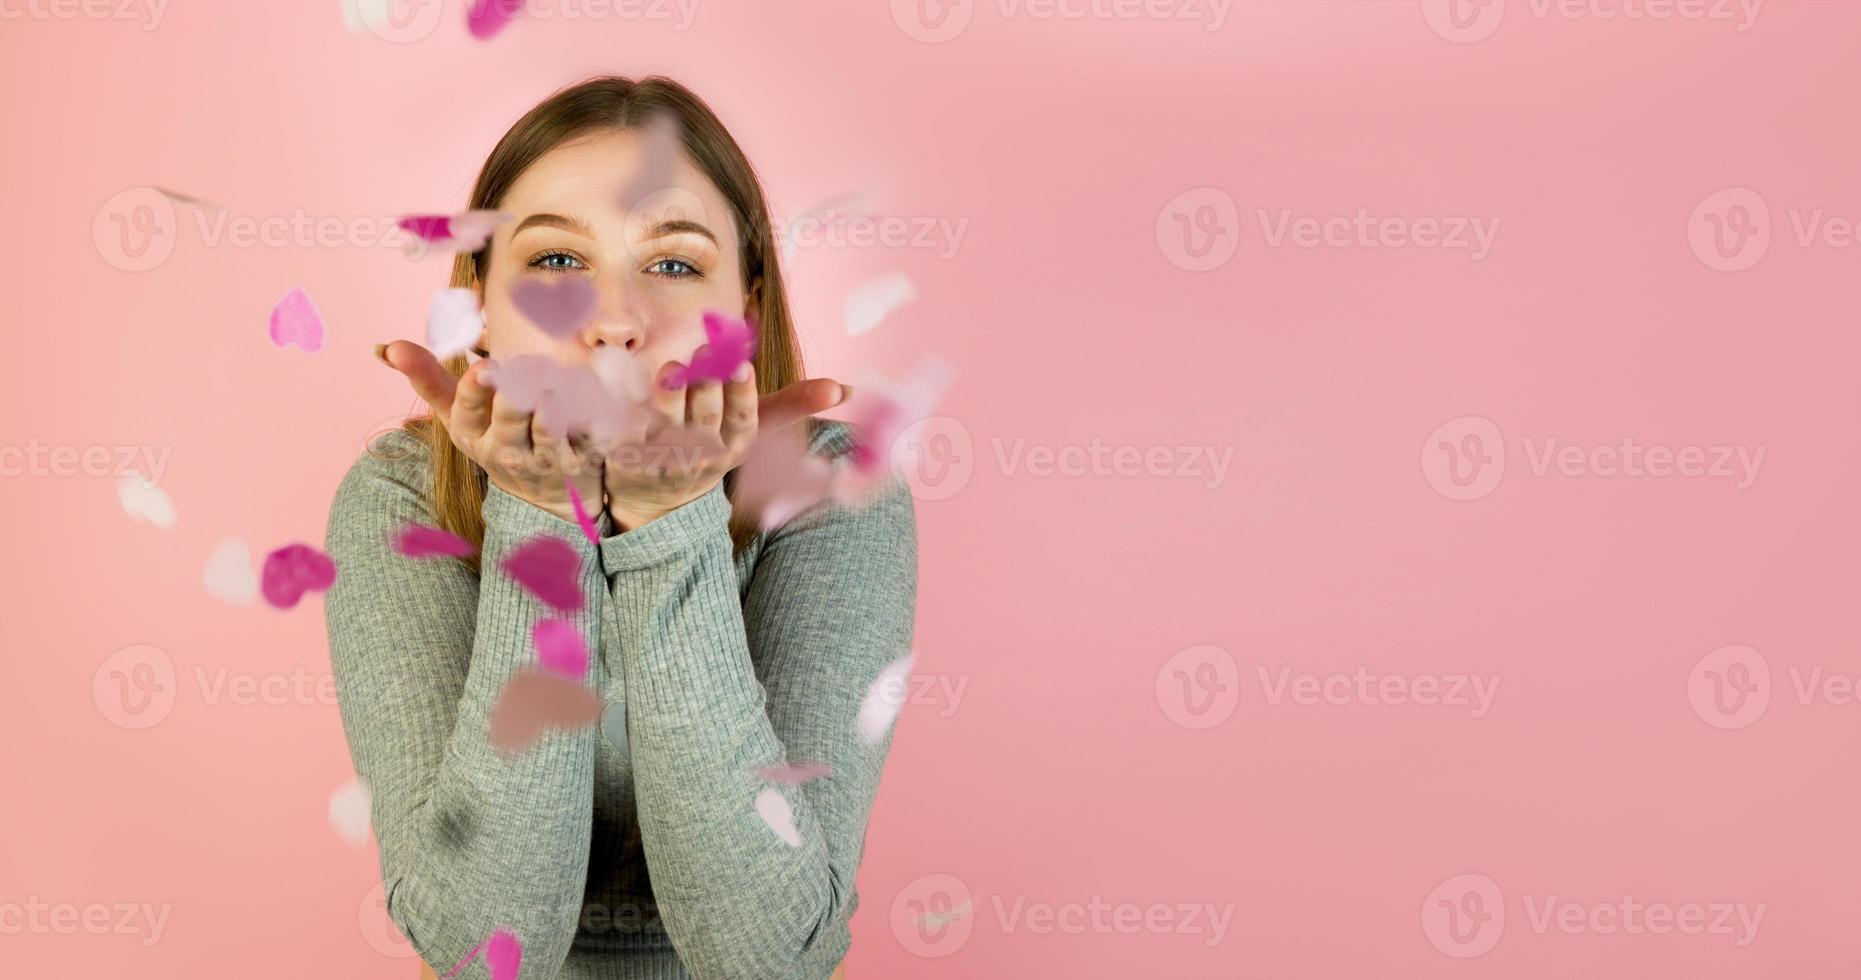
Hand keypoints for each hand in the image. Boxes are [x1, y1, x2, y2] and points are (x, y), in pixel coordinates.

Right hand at [379, 341, 603, 524]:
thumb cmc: (495, 440)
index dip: (476, 389)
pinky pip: (586, 432)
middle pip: (510, 414)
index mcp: (472, 434)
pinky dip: (588, 410)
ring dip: (555, 393)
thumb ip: (427, 379)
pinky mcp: (580, 465)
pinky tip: (588, 392)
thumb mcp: (458, 416)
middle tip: (530, 365)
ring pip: (549, 422)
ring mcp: (544, 461)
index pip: (468, 409)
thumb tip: (385, 347)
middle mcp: (505, 450)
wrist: (544, 499)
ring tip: (557, 376)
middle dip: (519, 387)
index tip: (485, 369)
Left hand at [600, 359, 847, 529]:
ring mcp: (663, 460)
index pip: (743, 423)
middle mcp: (701, 457)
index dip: (742, 396)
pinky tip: (627, 388)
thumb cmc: (716, 444)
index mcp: (735, 447)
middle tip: (708, 350)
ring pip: (667, 425)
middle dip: (708, 384)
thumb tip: (847, 390)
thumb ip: (796, 403)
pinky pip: (625, 433)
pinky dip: (626, 409)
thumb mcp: (756, 427)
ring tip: (673, 368)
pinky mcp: (626, 459)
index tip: (743, 366)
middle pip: (706, 418)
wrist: (660, 496)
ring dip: (670, 395)